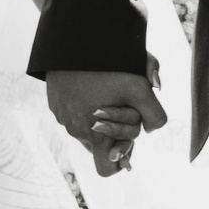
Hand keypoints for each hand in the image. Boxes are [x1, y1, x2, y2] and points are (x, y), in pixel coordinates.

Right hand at [45, 65, 166, 177]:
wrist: (74, 40)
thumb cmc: (108, 67)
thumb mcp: (140, 88)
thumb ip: (155, 115)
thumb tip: (152, 128)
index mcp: (95, 135)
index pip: (106, 169)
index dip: (120, 160)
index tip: (127, 142)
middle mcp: (75, 130)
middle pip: (98, 145)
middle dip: (113, 131)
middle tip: (123, 107)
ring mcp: (61, 116)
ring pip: (85, 127)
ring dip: (98, 116)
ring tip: (106, 90)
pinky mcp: (54, 101)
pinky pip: (71, 111)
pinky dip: (83, 103)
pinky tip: (90, 82)